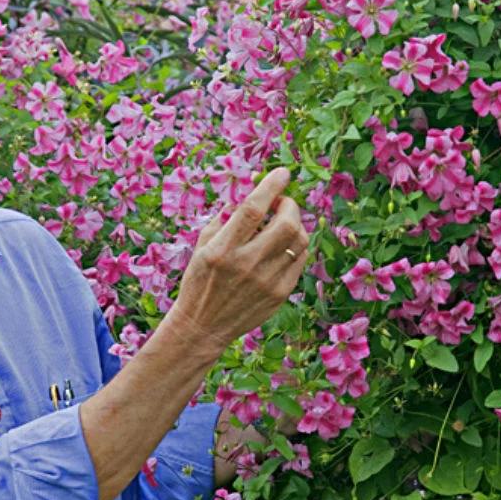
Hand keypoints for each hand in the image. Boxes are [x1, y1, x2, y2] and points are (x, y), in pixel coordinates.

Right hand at [164, 167, 309, 357]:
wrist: (203, 326)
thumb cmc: (200, 279)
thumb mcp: (202, 244)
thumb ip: (226, 216)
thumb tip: (251, 190)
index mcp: (222, 249)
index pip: (253, 209)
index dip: (271, 186)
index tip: (282, 173)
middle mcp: (246, 265)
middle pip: (286, 223)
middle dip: (289, 204)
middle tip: (281, 203)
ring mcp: (267, 281)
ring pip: (299, 240)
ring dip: (295, 224)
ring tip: (282, 223)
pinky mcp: (280, 294)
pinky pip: (300, 259)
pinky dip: (295, 245)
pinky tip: (283, 244)